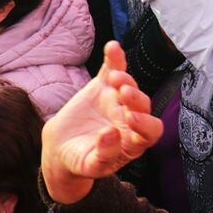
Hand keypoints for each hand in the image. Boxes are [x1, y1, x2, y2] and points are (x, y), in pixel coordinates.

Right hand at [40, 42, 161, 204]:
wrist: (61, 146)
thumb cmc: (81, 160)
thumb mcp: (90, 165)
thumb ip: (103, 155)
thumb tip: (111, 134)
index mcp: (133, 141)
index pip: (151, 131)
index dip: (146, 124)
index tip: (130, 119)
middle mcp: (130, 118)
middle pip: (142, 105)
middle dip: (135, 98)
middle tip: (124, 94)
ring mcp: (117, 100)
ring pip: (129, 85)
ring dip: (125, 79)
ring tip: (114, 78)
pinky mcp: (103, 86)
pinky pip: (112, 69)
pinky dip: (114, 58)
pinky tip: (112, 47)